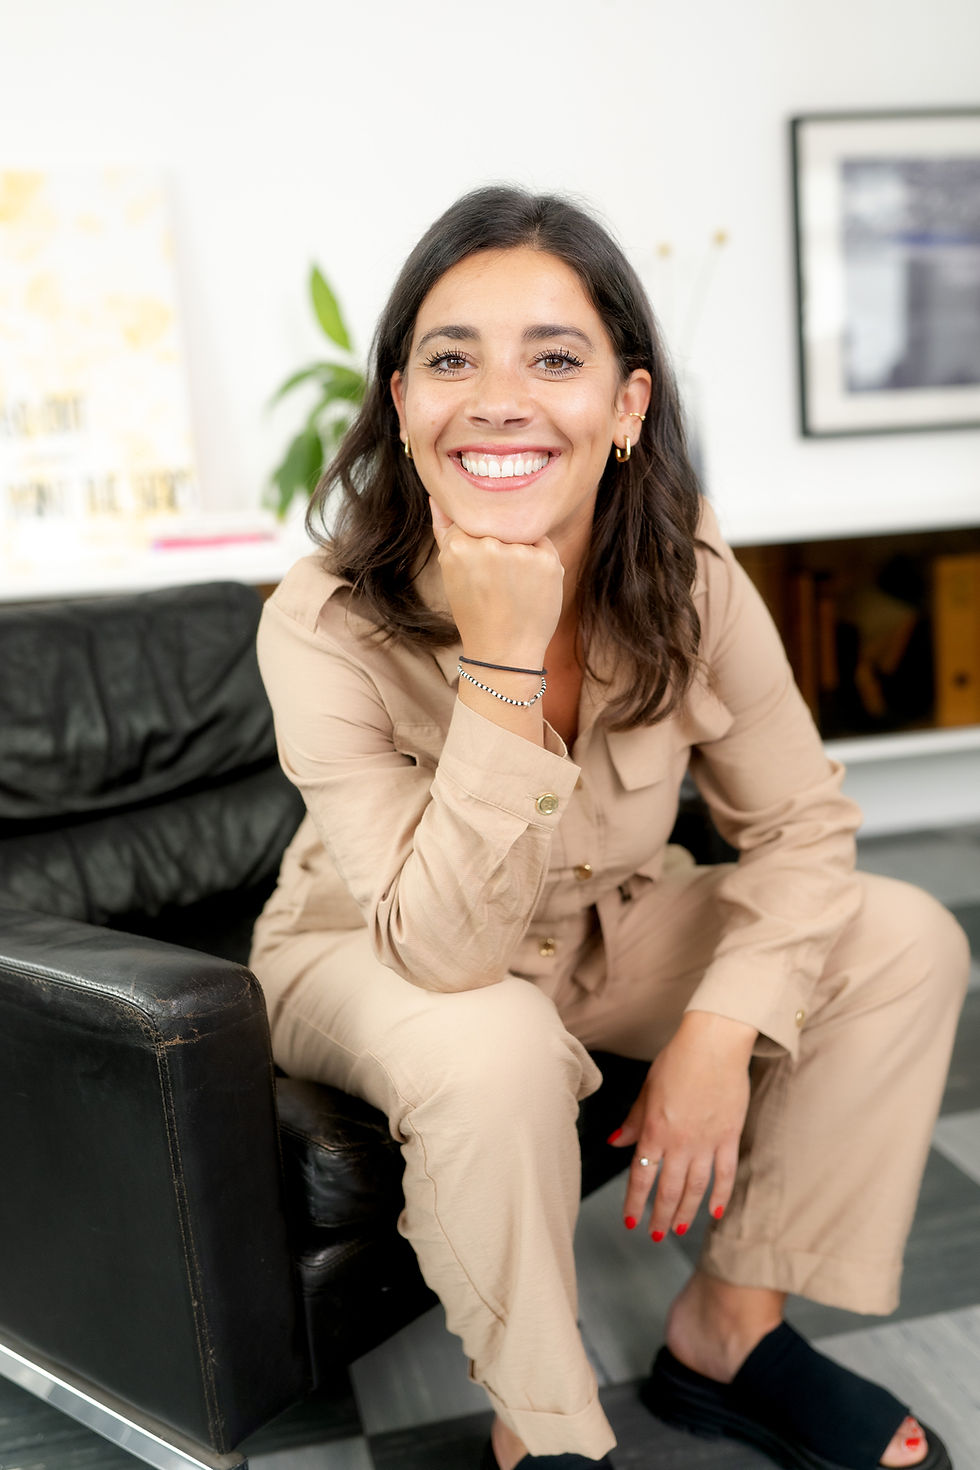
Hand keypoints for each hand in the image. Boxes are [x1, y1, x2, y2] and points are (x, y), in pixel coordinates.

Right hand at [429, 499, 563, 664]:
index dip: (477, 543)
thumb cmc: (475, 613)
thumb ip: (444, 531)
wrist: (504, 651)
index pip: (471, 521)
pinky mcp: (547, 560)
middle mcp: (488, 546)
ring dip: (519, 552)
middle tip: (497, 581)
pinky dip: (538, 561)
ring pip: (520, 533)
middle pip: (497, 525)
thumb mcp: (451, 573)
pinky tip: (528, 586)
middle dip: (498, 546)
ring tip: (513, 586)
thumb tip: (436, 497)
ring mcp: (519, 553)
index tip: (480, 568)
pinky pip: (542, 544)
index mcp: (458, 547)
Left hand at [609, 1011, 755, 1237]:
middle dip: (659, 1216)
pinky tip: (716, 1212)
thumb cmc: (677, 1060)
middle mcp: (679, 1142)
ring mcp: (706, 1142)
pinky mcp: (729, 1137)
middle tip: (656, 1235)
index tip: (630, 1221)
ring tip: (679, 1228)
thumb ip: (634, 1120)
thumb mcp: (648, 1088)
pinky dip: (721, 1195)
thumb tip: (615, 1141)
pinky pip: (725, 1174)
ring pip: (695, 1188)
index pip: (641, 1176)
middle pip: (667, 1189)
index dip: (635, 1202)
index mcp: (654, 1130)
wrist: (713, 1044)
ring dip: (686, 1212)